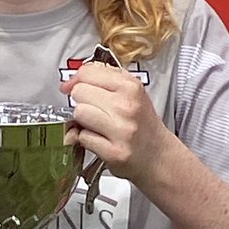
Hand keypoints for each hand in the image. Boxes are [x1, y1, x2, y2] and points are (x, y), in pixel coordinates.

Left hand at [60, 62, 170, 185]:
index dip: (77, 80)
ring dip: (82, 121)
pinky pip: (82, 137)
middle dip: (81, 101)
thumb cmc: (142, 124)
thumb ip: (102, 79)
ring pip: (79, 113)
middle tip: (94, 110)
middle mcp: (127, 106)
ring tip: (97, 125)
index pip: (87, 72)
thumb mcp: (131, 92)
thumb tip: (69, 83)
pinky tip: (100, 139)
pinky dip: (86, 139)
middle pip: (79, 92)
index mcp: (131, 87)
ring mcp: (121, 130)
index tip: (76, 87)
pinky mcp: (113, 152)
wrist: (159, 155)